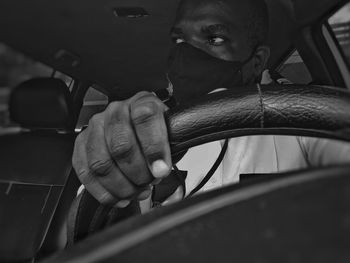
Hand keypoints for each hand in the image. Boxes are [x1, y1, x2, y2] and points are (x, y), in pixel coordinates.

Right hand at [72, 92, 171, 207]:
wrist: (138, 132)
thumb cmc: (154, 136)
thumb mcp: (170, 136)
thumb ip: (169, 149)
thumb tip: (160, 169)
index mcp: (141, 103)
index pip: (144, 118)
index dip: (154, 148)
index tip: (160, 170)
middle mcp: (116, 111)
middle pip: (120, 145)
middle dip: (137, 173)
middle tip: (148, 183)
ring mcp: (96, 126)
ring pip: (101, 163)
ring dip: (120, 186)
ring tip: (135, 191)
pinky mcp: (82, 144)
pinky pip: (86, 172)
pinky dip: (103, 191)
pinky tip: (118, 196)